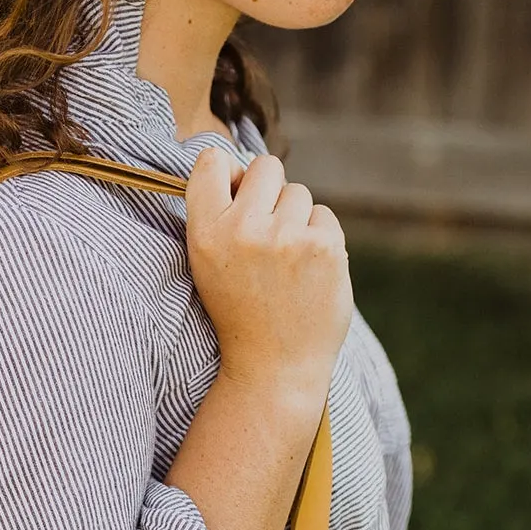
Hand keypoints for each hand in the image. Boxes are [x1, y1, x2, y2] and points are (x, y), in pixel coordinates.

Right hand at [183, 147, 352, 413]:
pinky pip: (325, 217)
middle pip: (266, 166)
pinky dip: (321, 240)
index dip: (230, 172)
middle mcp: (243, 230)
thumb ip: (221, 215)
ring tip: (287, 267)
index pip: (213, 160)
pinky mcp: (324, 246)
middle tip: (268, 239)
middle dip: (271, 193)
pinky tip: (308, 274)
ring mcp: (286, 238)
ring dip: (297, 221)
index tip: (237, 195)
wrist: (274, 369)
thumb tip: (244, 166)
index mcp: (205, 233)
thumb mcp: (211, 265)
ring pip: (299, 194)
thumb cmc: (241, 314)